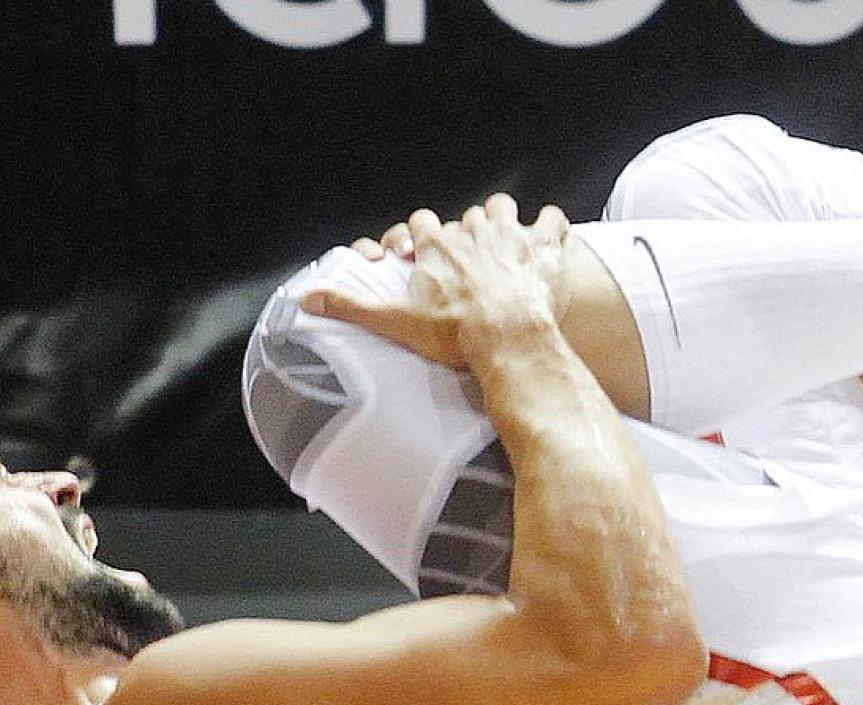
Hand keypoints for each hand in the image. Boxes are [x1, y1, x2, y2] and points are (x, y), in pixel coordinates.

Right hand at [301, 194, 570, 368]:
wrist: (507, 338)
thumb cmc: (456, 333)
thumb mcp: (396, 321)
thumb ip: (352, 306)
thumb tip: (310, 299)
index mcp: (437, 245)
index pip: (422, 222)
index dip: (422, 236)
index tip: (423, 251)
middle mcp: (471, 231)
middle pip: (463, 216)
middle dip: (464, 233)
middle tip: (466, 260)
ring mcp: (510, 235)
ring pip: (502, 208)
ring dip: (502, 221)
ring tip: (502, 242)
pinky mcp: (544, 247)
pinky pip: (552, 219)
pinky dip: (551, 226)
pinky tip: (548, 236)